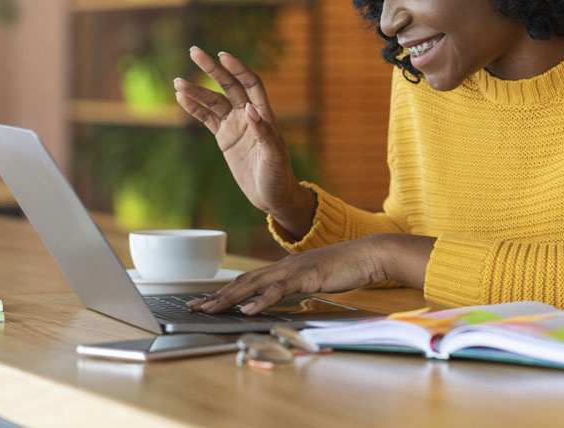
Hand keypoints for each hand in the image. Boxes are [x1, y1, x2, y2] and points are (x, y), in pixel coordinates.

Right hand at [174, 47, 315, 238]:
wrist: (271, 197)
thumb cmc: (278, 176)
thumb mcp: (274, 157)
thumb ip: (263, 133)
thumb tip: (250, 109)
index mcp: (264, 114)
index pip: (250, 83)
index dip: (237, 68)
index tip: (222, 56)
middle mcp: (248, 115)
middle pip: (228, 85)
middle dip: (212, 68)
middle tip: (194, 51)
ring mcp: (234, 125)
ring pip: (213, 101)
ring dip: (196, 90)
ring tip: (177, 81)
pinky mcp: (224, 137)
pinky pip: (207, 118)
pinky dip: (194, 108)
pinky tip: (180, 97)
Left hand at [189, 234, 436, 314]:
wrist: (369, 254)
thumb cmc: (346, 267)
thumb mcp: (315, 279)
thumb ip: (297, 286)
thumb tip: (282, 298)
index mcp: (284, 267)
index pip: (248, 279)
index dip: (226, 290)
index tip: (206, 300)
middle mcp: (284, 265)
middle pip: (243, 280)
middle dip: (217, 294)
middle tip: (194, 306)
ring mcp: (294, 269)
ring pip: (255, 283)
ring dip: (230, 297)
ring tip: (210, 309)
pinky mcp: (307, 276)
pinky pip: (280, 289)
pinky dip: (262, 300)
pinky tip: (248, 309)